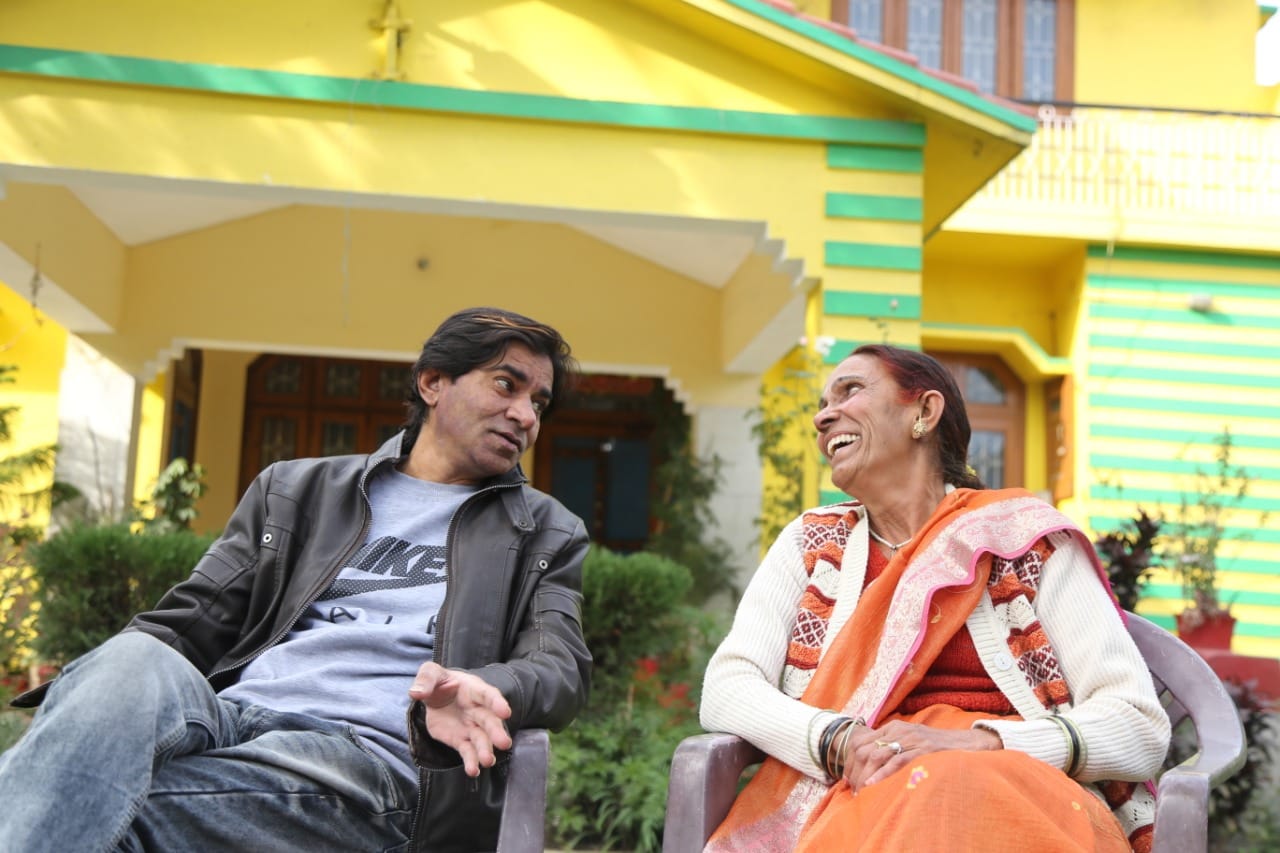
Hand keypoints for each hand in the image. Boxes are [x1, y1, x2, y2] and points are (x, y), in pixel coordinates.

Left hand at [409, 662, 512, 776]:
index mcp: (473, 689)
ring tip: (487, 762)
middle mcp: (477, 709)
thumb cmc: (439, 682)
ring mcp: (471, 726)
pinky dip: (471, 761)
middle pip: (489, 720)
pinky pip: (468, 751)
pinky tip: (473, 771)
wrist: (436, 696)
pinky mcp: (461, 740)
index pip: (487, 695)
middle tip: (504, 743)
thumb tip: (416, 693)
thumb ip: (425, 680)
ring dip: (485, 750)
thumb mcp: (431, 673)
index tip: (505, 712)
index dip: (497, 703)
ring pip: (481, 739)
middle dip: (496, 731)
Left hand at [842, 720, 1000, 790]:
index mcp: (892, 728)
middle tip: (852, 789)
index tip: (847, 779)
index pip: (860, 743)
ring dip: (865, 775)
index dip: (850, 762)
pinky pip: (896, 761)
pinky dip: (881, 773)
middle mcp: (898, 730)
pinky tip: (872, 784)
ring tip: (860, 791)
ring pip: (877, 755)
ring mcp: (910, 739)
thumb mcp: (910, 742)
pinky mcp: (922, 749)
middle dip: (854, 771)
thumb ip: (892, 749)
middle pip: (864, 749)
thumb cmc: (936, 748)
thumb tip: (870, 769)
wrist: (966, 743)